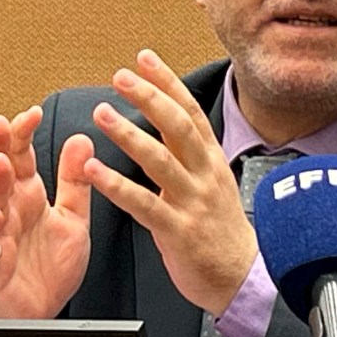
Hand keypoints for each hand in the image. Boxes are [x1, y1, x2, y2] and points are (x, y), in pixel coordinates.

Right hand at [0, 104, 95, 318]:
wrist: (41, 312)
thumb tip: (81, 139)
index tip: (33, 113)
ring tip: (2, 162)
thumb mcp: (73, 219)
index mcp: (28, 197)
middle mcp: (9, 210)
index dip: (23, 134)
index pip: (21, 156)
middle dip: (0, 147)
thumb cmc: (50, 268)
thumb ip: (75, 181)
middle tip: (3, 124)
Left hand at [80, 50, 260, 316]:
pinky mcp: (178, 231)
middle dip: (149, 97)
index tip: (145, 58)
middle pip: (177, 126)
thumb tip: (170, 123)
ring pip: (160, 159)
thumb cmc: (222, 232)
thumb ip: (191, 155)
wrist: (243, 279)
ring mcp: (193, 202)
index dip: (167, 82)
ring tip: (101, 113)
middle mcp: (204, 175)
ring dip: (128, 133)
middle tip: (120, 76)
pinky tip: (93, 171)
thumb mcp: (213, 184)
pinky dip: (116, 185)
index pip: (190, 111)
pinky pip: (144, 204)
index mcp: (211, 161)